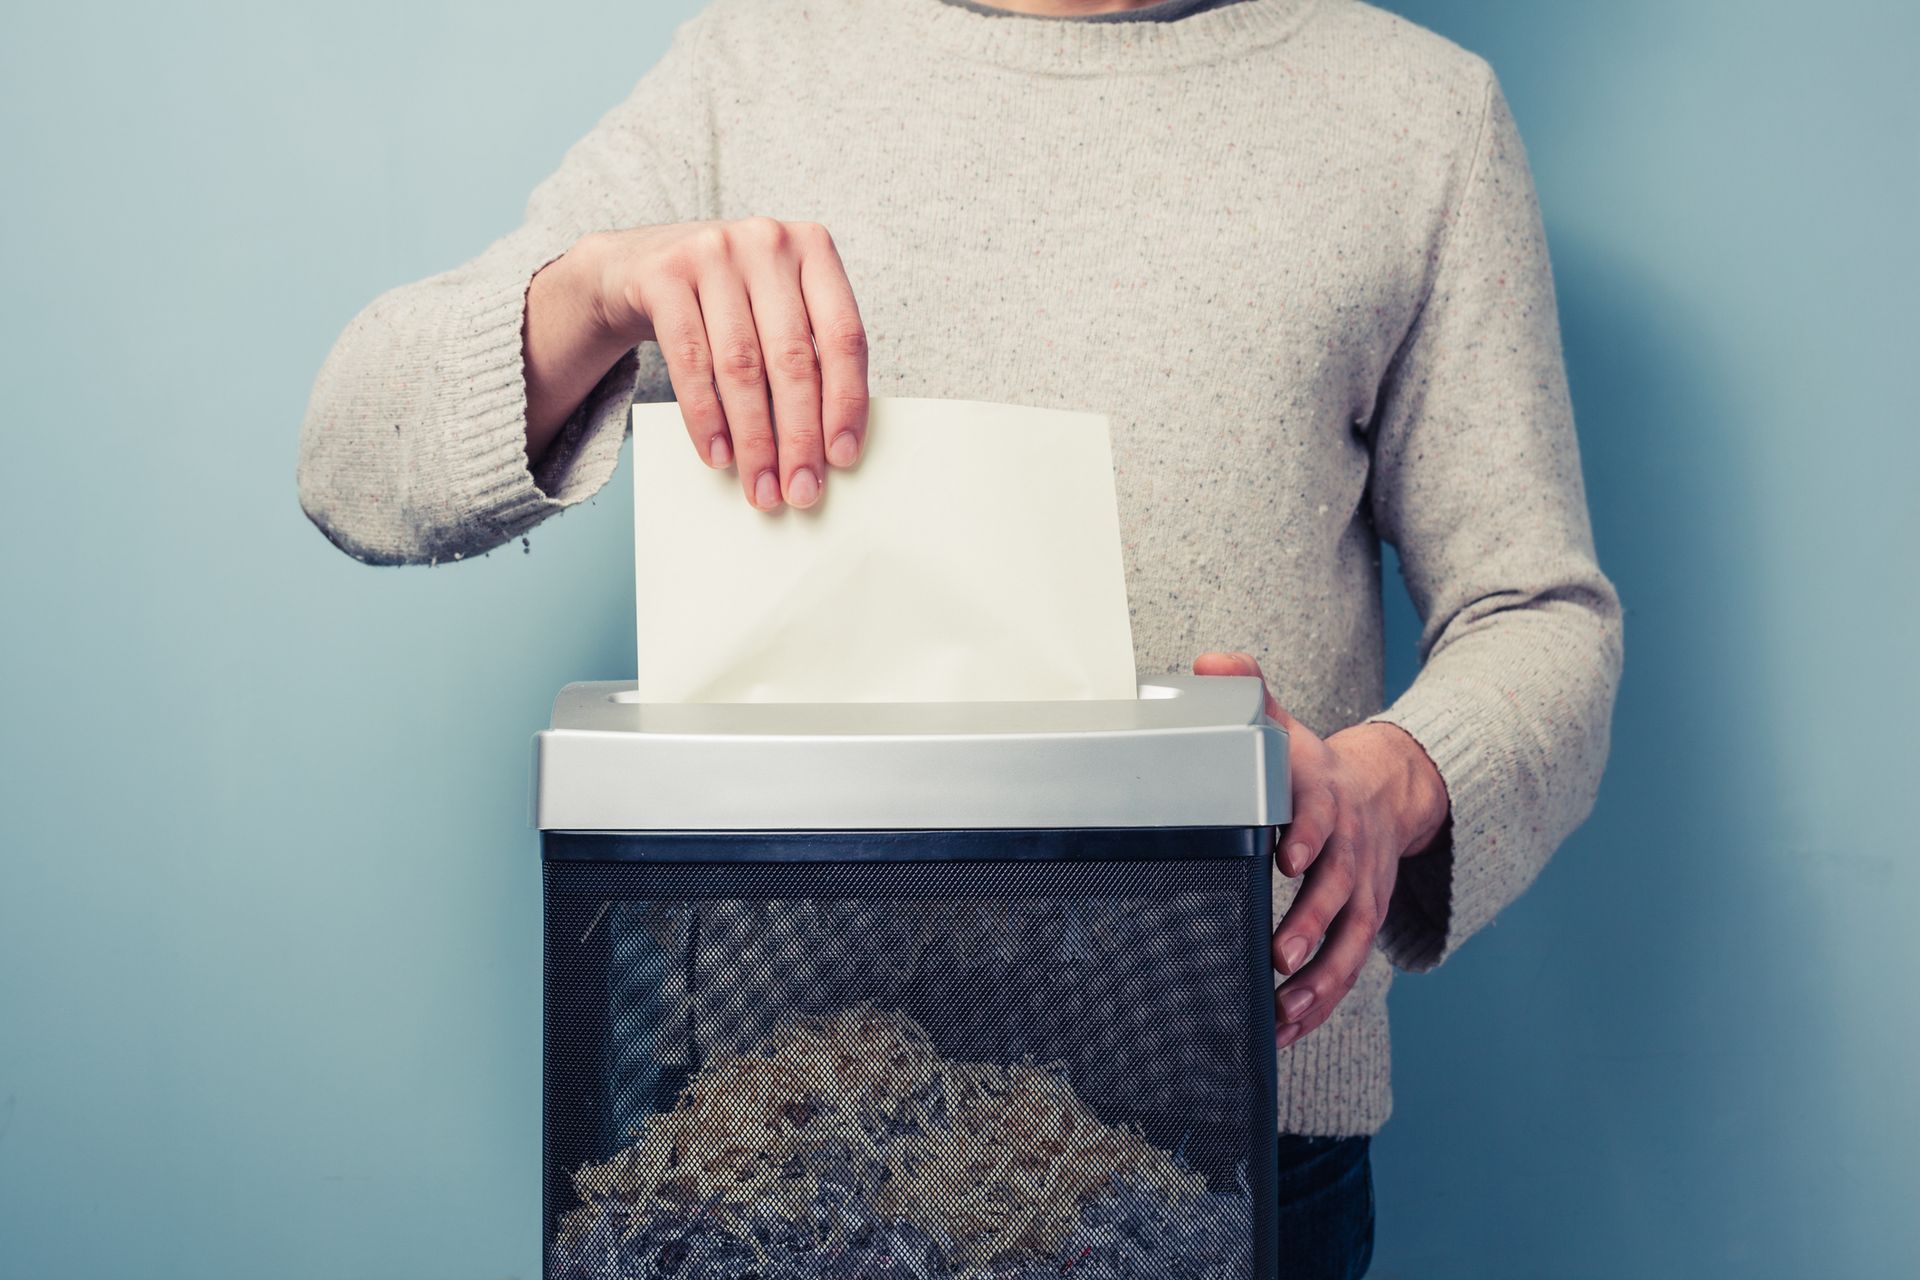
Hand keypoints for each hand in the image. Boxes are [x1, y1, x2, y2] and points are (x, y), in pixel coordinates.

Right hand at [580, 218, 868, 510]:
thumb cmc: (728, 300)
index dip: (846, 403)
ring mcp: (713, 252)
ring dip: (753, 439)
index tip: (843, 458)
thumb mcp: (776, 306)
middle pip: (792, 358)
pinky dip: (706, 417)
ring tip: (760, 486)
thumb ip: (805, 353)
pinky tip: (718, 455)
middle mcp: (767, 242)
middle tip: (800, 490)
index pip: (843, 336)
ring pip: (741, 366)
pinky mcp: (664, 275)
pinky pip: (689, 361)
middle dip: (798, 436)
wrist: (639, 265)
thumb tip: (827, 446)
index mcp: (814, 248)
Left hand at [1192, 652, 1449, 1049]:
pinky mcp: (1359, 928)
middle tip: (1282, 953)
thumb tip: (1209, 663)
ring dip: (1319, 982)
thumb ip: (1250, 696)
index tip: (1287, 856)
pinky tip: (1285, 1032)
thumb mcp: (1287, 727)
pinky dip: (1318, 1005)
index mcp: (1327, 802)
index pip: (1321, 815)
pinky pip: (1344, 972)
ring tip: (1285, 1013)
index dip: (1307, 834)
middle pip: (1338, 891)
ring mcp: (1360, 894)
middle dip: (1312, 924)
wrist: (1386, 792)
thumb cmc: (1316, 769)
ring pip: (1349, 944)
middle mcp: (1350, 852)